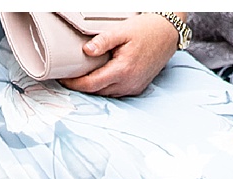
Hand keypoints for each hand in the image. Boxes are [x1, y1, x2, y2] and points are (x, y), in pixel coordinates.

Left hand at [58, 14, 180, 96]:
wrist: (169, 33)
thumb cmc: (147, 30)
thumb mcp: (122, 31)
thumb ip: (103, 41)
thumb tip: (86, 50)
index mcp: (123, 70)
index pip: (91, 84)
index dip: (74, 84)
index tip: (63, 78)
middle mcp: (129, 83)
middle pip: (97, 91)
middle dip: (81, 86)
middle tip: (68, 77)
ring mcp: (134, 87)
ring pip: (106, 94)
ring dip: (93, 87)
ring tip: (82, 77)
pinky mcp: (138, 87)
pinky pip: (116, 92)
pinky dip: (106, 87)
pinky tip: (100, 77)